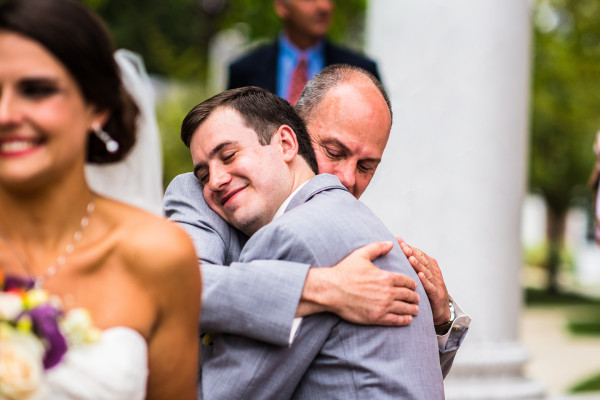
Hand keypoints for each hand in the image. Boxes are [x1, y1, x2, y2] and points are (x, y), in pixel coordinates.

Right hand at [298, 241, 419, 325]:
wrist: (331, 290)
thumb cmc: (344, 272)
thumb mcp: (361, 255)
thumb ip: (377, 248)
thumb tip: (391, 243)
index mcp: (386, 277)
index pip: (407, 281)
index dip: (412, 284)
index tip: (414, 286)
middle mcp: (388, 292)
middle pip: (408, 295)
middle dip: (414, 297)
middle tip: (417, 299)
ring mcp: (383, 306)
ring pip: (405, 309)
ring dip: (413, 309)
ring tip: (415, 310)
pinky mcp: (377, 317)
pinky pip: (396, 320)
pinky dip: (405, 320)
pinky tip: (408, 320)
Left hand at [397, 238, 449, 325]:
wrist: (440, 310)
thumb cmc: (426, 290)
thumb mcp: (418, 275)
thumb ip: (410, 264)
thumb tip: (395, 252)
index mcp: (428, 265)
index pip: (417, 253)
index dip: (408, 246)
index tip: (398, 241)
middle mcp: (433, 271)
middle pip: (421, 260)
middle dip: (412, 252)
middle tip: (403, 246)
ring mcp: (436, 282)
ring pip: (426, 271)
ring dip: (418, 264)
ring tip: (410, 258)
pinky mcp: (437, 294)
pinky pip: (431, 287)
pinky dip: (426, 281)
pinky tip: (420, 276)